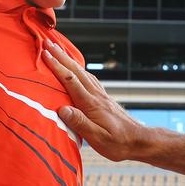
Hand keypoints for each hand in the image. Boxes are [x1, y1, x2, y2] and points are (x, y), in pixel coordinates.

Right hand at [42, 41, 141, 160]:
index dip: (57, 67)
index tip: (45, 54)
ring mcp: (102, 96)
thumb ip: (80, 123)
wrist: (139, 142)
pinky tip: (79, 69)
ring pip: (84, 73)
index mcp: (92, 104)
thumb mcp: (98, 138)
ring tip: (60, 50)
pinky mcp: (105, 100)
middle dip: (61, 56)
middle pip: (76, 72)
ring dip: (70, 61)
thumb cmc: (118, 143)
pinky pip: (91, 79)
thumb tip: (62, 109)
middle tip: (48, 42)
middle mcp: (97, 96)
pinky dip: (81, 70)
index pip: (71, 81)